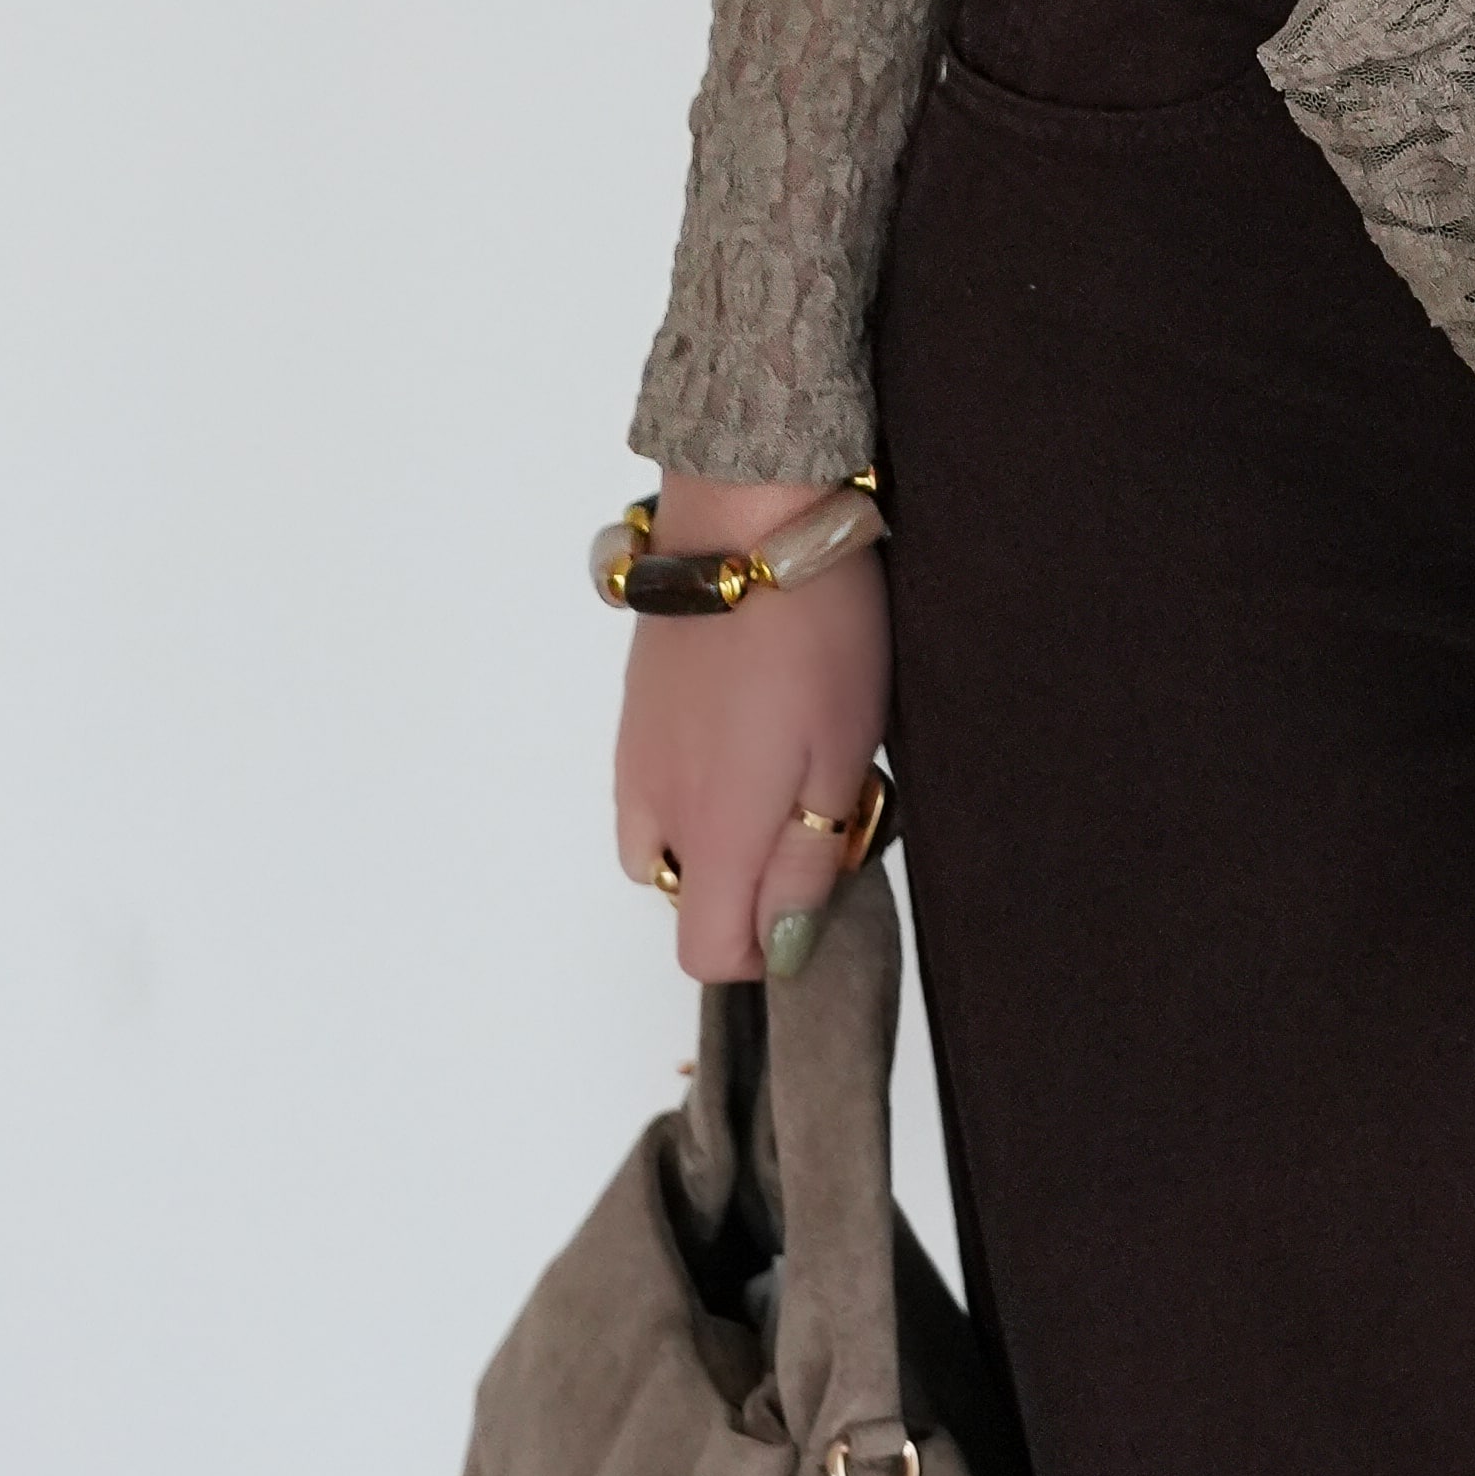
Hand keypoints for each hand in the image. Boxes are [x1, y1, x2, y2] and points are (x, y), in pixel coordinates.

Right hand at [611, 474, 897, 989]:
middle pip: (685, 899)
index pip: (706, 953)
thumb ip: (808, 861)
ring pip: (663, 841)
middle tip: (815, 816)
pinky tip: (746, 727)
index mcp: (710, 831)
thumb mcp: (842, 757)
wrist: (747, 521)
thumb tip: (782, 947)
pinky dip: (691, 786)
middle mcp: (654, 807)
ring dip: (716, 834)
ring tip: (782, 768)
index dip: (764, 953)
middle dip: (745, 885)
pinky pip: (650, 786)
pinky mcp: (633, 712)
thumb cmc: (813, 640)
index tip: (816, 900)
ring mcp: (633, 756)